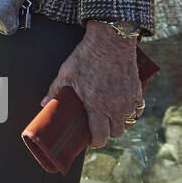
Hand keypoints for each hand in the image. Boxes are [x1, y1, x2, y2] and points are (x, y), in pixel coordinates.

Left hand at [40, 21, 141, 148]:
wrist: (110, 40)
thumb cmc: (86, 56)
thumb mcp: (66, 73)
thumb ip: (55, 91)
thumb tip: (44, 104)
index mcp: (97, 106)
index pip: (100, 135)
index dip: (95, 142)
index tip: (90, 141)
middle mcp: (115, 107)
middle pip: (116, 133)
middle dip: (107, 134)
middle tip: (98, 128)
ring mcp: (128, 100)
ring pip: (128, 123)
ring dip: (119, 124)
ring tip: (109, 118)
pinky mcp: (137, 91)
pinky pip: (137, 110)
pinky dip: (131, 113)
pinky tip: (122, 108)